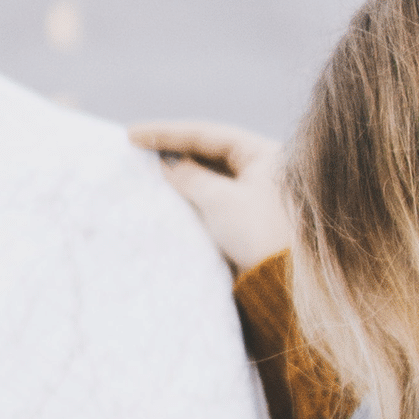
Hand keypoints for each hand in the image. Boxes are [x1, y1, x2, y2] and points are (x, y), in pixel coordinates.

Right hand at [129, 121, 293, 272]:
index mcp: (263, 154)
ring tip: (148, 170)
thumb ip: (190, 176)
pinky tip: (170, 195)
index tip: (132, 134)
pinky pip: (215, 198)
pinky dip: (192, 195)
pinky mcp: (249, 219)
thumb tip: (168, 163)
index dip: (167, 133)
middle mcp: (263, 169)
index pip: (208, 135)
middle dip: (174, 151)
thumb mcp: (220, 200)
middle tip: (136, 148)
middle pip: (209, 153)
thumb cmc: (259, 233)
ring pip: (211, 176)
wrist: (287, 285)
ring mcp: (257, 194)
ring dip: (182, 174)